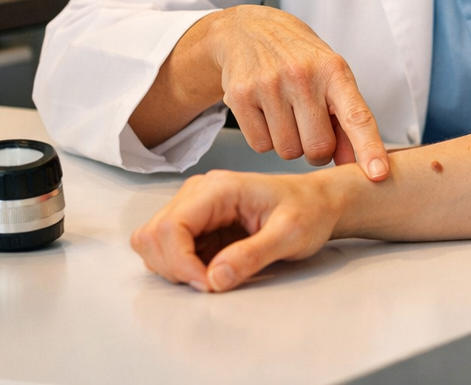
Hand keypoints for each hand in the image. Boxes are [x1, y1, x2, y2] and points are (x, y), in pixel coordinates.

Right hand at [130, 167, 344, 291]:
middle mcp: (198, 192)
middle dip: (175, 268)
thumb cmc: (308, 210)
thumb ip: (253, 255)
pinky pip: (167, 248)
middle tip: (211, 283)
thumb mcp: (290, 235)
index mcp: (219, 188)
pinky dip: (180, 266)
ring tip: (212, 276)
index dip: (181, 262)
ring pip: (153, 242)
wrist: (317, 203)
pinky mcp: (197, 223)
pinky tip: (211, 269)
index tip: (208, 283)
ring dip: (173, 268)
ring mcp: (194, 207)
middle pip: (153, 235)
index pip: (170, 226)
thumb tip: (215, 278)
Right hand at [204, 6, 388, 178]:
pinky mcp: (240, 96)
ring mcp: (268, 85)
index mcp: (333, 70)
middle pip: (318, 147)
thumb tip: (358, 165)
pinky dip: (265, 139)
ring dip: (290, 144)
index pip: (357, 116)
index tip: (378, 173)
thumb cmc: (298, 58)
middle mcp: (302, 76)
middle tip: (310, 128)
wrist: (248, 30)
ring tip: (286, 114)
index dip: (369, 147)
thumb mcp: (330, 77)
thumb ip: (347, 120)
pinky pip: (260, 146)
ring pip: (287, 151)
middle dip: (317, 149)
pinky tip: (265, 114)